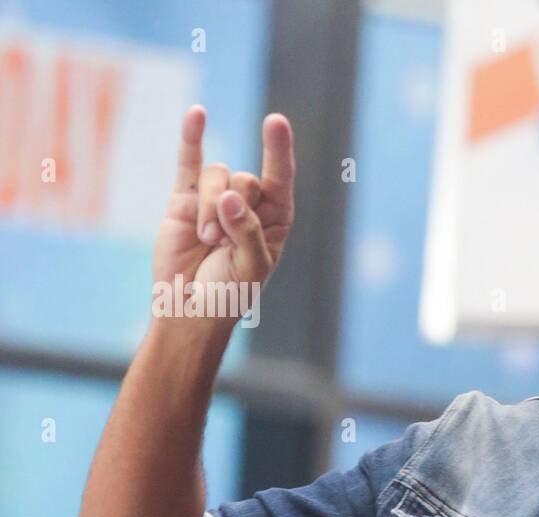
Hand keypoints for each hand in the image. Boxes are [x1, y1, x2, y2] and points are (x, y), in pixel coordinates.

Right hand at [151, 105, 295, 321]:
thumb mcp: (251, 267)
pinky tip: (197, 113)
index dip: (278, 150)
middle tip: (221, 241)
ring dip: (211, 206)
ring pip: (217, 176)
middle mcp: (248, 205)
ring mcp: (215, 199)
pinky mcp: (185, 199)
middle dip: (232, 208)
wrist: (189, 307)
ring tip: (207, 239)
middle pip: (245, 179)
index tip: (275, 121)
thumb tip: (231, 196)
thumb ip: (247, 232)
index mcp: (274, 220)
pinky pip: (189, 162)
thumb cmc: (229, 293)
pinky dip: (192, 137)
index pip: (280, 178)